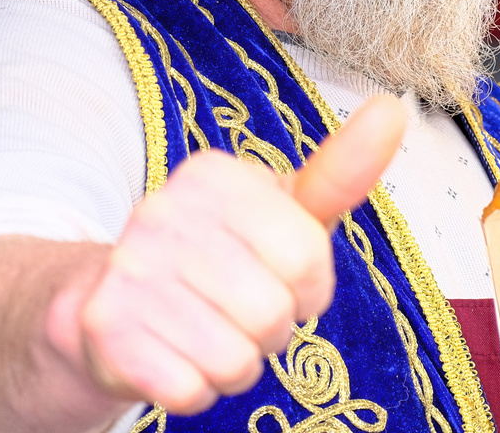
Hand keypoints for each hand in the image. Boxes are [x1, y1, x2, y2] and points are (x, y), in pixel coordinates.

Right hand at [58, 93, 406, 415]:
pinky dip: (195, 388)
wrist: (109, 300)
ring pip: (235, 359)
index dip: (309, 285)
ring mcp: (130, 267)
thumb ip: (339, 172)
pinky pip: (191, 390)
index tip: (280, 275)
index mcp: (212, 175)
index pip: (305, 254)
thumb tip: (393, 109)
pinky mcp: (106, 327)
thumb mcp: (279, 211)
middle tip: (238, 308)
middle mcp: (163, 210)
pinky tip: (174, 353)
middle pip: (272, 312)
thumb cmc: (221, 255)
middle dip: (271, 328)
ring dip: (236, 362)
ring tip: (207, 330)